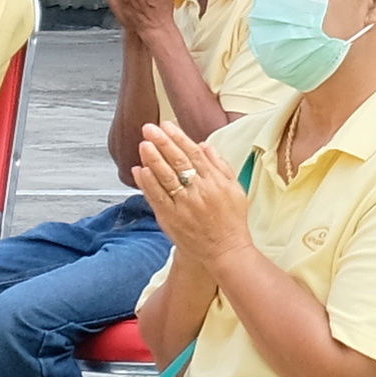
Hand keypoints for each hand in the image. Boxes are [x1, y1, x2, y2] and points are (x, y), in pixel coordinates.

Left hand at [132, 121, 247, 270]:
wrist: (225, 251)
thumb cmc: (231, 220)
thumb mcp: (235, 189)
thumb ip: (220, 165)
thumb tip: (204, 145)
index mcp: (215, 181)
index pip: (194, 153)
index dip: (179, 137)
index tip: (167, 125)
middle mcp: (200, 191)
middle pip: (178, 161)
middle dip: (162, 142)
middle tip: (149, 128)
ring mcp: (184, 206)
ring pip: (166, 178)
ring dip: (153, 159)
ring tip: (143, 144)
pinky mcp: (172, 219)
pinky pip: (157, 198)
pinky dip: (147, 184)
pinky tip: (140, 170)